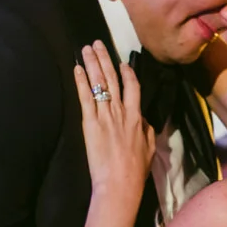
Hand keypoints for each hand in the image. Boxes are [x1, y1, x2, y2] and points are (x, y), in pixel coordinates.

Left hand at [74, 41, 154, 202]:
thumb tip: (143, 119)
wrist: (120, 183)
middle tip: (98, 43)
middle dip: (105, 59)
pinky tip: (77, 68)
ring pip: (99, 83)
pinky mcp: (90, 123)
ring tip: (86, 48)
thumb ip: (146, 129)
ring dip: (92, 63)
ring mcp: (105, 116)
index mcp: (137, 117)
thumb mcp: (149, 148)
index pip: (133, 87)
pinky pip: (85, 97)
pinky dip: (81, 81)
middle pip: (113, 79)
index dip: (127, 72)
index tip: (121, 62)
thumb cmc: (136, 170)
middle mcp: (121, 112)